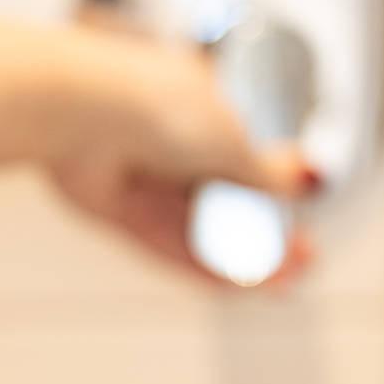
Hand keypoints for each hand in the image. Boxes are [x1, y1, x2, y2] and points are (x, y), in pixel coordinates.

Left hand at [47, 42, 318, 286]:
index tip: (303, 218)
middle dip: (264, 231)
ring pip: (196, 224)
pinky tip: (234, 284)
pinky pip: (163, 241)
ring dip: (238, 255)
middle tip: (300, 261)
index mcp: (202, 99)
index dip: (277, 191)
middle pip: (223, 195)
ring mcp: (139, 172)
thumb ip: (265, 169)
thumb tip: (302, 180)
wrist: (80, 110)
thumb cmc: (156, 101)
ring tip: (280, 282)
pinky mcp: (113, 206)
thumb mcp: (234, 137)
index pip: (247, 151)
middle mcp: (168, 134)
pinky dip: (198, 263)